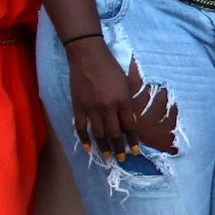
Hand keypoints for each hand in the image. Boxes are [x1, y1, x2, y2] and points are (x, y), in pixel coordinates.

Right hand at [68, 42, 176, 160]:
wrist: (88, 56)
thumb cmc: (110, 66)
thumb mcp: (126, 83)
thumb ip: (128, 103)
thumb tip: (131, 121)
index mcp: (123, 101)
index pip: (130, 126)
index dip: (133, 140)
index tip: (136, 151)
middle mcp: (108, 107)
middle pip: (115, 133)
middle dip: (119, 148)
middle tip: (122, 158)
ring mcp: (92, 108)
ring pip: (99, 134)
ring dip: (104, 147)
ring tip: (108, 156)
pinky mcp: (78, 106)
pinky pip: (81, 127)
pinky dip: (84, 139)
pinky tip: (88, 148)